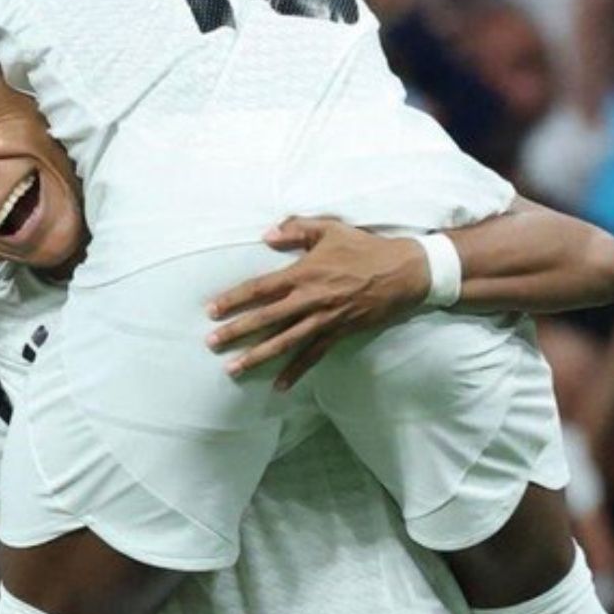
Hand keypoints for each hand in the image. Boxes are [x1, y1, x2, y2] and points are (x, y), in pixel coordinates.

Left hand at [208, 218, 431, 388]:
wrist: (403, 271)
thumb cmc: (364, 247)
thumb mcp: (330, 229)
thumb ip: (296, 228)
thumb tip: (267, 234)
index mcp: (303, 273)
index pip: (260, 288)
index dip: (234, 298)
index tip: (212, 309)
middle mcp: (309, 299)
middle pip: (266, 318)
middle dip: (236, 331)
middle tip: (211, 342)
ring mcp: (324, 319)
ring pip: (285, 341)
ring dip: (257, 356)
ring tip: (233, 368)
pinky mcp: (338, 333)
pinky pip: (313, 355)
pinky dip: (296, 371)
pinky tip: (279, 385)